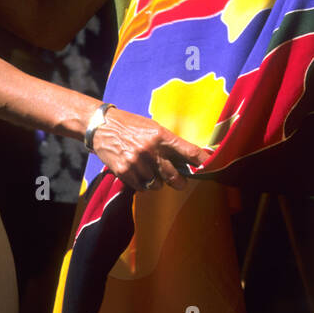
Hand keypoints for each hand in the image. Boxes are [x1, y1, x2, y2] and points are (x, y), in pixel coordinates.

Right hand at [91, 106, 208, 190]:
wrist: (103, 126)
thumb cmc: (131, 126)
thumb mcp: (153, 128)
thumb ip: (169, 143)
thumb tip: (188, 158)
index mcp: (161, 136)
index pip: (188, 151)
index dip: (202, 161)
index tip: (211, 167)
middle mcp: (150, 150)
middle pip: (174, 176)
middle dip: (179, 182)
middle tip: (180, 182)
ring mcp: (137, 162)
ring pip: (157, 184)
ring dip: (157, 181)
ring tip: (151, 171)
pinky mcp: (124, 171)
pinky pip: (141, 187)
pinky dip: (143, 184)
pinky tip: (139, 173)